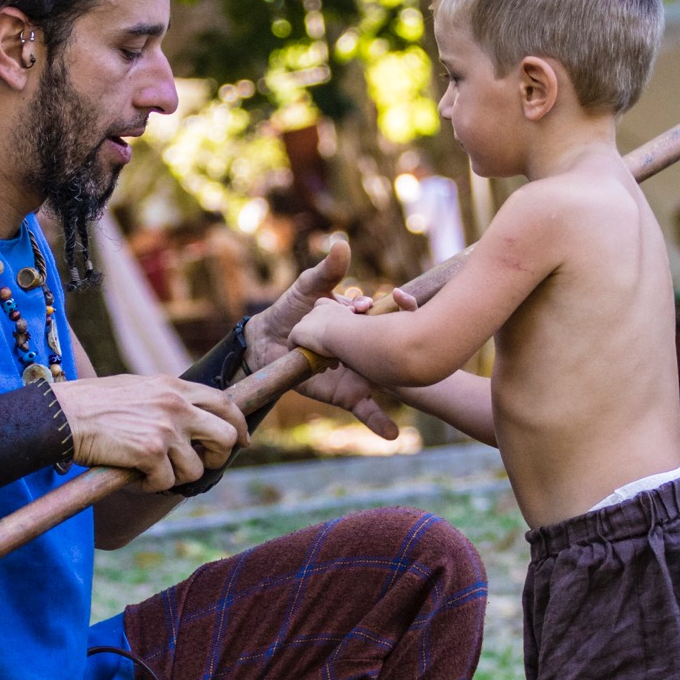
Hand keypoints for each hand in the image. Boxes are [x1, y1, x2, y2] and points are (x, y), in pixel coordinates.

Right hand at [55, 373, 247, 492]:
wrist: (63, 416)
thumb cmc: (92, 405)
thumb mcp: (138, 389)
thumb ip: (167, 399)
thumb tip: (191, 419)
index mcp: (174, 386)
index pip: (225, 403)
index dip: (238, 425)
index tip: (241, 441)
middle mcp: (176, 405)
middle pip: (226, 436)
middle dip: (216, 457)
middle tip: (198, 464)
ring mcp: (165, 428)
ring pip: (195, 469)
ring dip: (174, 477)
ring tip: (148, 471)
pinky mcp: (150, 452)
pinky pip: (166, 483)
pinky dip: (150, 486)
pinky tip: (133, 477)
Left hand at [243, 236, 397, 439]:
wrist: (267, 341)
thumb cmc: (289, 310)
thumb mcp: (308, 288)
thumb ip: (327, 272)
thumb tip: (342, 244)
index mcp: (361, 322)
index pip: (385, 317)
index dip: (391, 309)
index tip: (380, 303)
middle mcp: (365, 348)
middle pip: (390, 348)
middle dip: (400, 342)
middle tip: (402, 335)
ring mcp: (358, 372)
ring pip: (385, 379)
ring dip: (399, 381)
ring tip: (413, 384)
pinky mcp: (345, 394)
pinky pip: (365, 409)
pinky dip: (378, 422)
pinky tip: (392, 434)